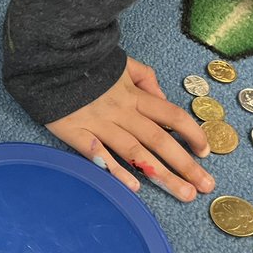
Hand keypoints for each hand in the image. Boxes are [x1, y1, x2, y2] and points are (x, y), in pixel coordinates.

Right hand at [45, 58, 215, 200]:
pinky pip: (99, 153)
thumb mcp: (120, 61)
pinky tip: (134, 186)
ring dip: (162, 174)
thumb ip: (145, 77)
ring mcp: (98, 123)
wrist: (46, 58)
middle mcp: (121, 111)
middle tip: (206, 187)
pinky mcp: (75, 132)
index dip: (192, 134)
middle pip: (160, 140)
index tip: (206, 152)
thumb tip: (162, 96)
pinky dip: (116, 169)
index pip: (171, 116)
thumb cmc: (84, 61)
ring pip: (135, 152)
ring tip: (184, 194)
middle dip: (186, 165)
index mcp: (133, 94)